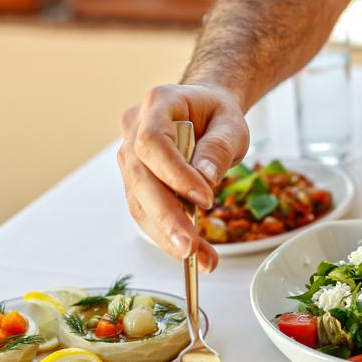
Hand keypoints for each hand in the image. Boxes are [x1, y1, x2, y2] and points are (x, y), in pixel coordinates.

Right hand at [118, 83, 248, 270]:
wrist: (204, 112)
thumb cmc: (217, 115)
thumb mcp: (232, 125)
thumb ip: (219, 148)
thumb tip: (205, 179)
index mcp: (158, 103)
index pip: (154, 143)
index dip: (175, 174)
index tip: (205, 200)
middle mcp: (134, 128)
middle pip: (140, 178)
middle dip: (166, 217)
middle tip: (190, 248)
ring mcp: (130, 157)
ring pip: (139, 201)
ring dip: (167, 234)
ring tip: (198, 259)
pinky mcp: (135, 182)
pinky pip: (146, 212)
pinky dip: (169, 236)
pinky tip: (193, 255)